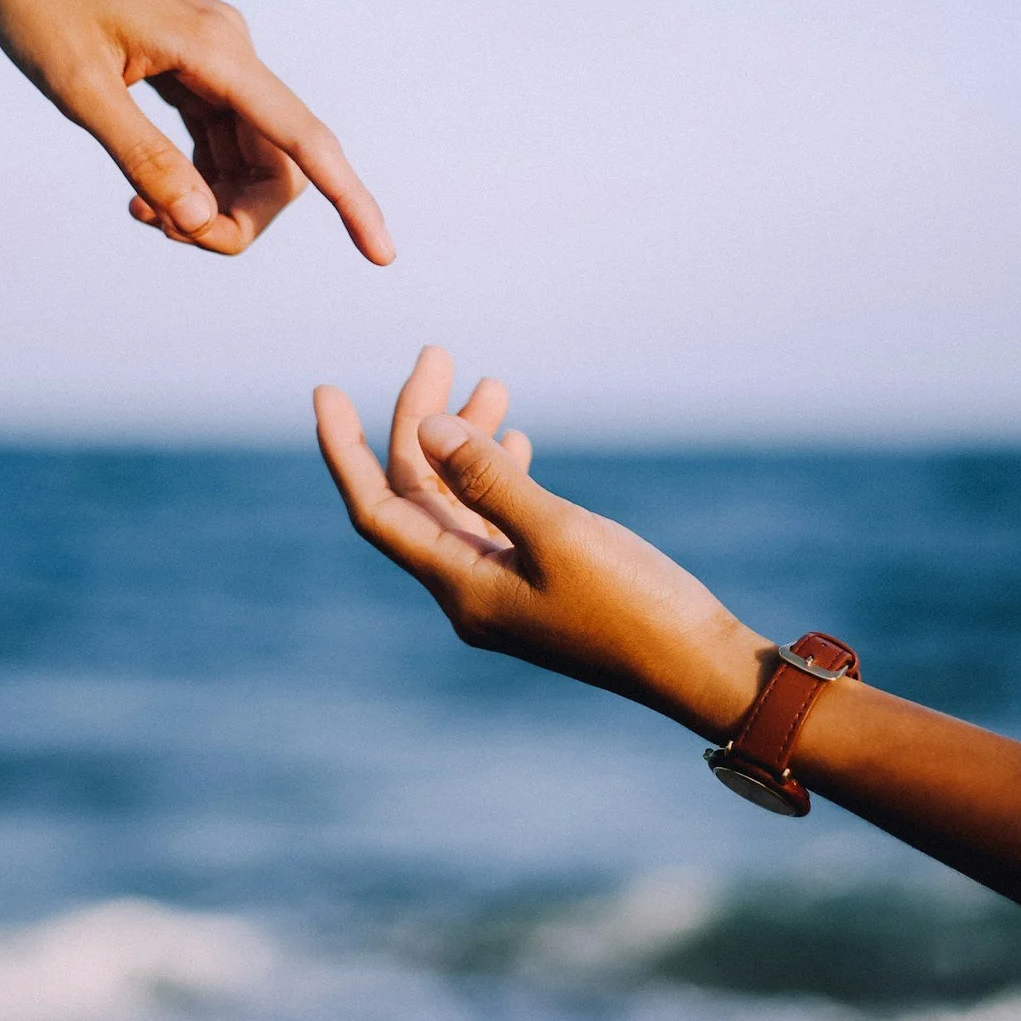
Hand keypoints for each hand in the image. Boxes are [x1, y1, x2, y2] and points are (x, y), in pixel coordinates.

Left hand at [0, 0, 393, 261]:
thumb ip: (141, 156)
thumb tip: (197, 219)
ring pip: (248, 154)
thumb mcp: (78, 89)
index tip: (383, 255)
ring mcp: (213, 55)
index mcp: (216, 50)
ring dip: (213, 202)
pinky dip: (195, 175)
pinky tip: (147, 197)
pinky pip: (219, 135)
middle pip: (278, 162)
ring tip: (142, 215)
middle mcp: (230, 49)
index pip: (304, 138)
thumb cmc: (35, 3)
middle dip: (238, 216)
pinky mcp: (190, 61)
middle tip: (165, 234)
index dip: (349, 200)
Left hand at [314, 347, 772, 739]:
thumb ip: (491, 479)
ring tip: (491, 381)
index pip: (377, 509)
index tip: (325, 390)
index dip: (345, 450)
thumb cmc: (632, 607)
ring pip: (459, 500)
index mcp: (459, 586)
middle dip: (420, 421)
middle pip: (418, 493)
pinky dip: (499, 471)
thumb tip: (428, 429)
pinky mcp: (540, 582)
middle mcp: (469, 589)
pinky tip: (516, 437)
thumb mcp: (558, 533)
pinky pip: (496, 518)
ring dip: (467, 439)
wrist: (695, 666)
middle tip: (438, 353)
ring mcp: (504, 587)